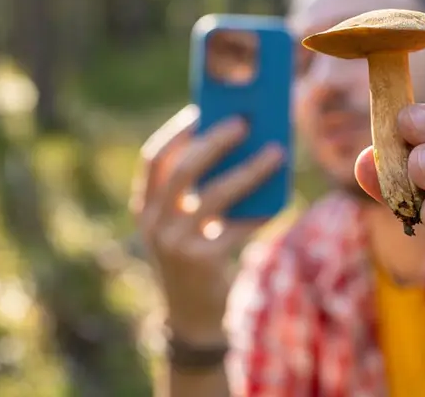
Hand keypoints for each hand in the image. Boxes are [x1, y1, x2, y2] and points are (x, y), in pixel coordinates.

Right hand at [132, 106, 283, 341]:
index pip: (155, 158)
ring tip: (277, 152)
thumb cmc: (196, 253)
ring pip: (215, 196)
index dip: (179, 131)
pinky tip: (280, 199)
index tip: (204, 108)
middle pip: (184, 170)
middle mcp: (153, 223)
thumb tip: (244, 143)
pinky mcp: (201, 263)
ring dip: (249, 170)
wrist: (192, 314)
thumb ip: (202, 189)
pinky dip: (260, 211)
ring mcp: (174, 245)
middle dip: (216, 141)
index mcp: (145, 206)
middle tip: (245, 122)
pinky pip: (237, 228)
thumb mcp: (186, 221)